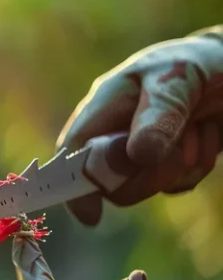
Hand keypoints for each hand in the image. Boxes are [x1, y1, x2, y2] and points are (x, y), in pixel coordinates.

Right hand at [58, 26, 222, 224]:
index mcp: (102, 107)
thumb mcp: (176, 80)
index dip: (73, 185)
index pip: (73, 153)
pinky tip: (207, 134)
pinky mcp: (166, 164)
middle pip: (107, 183)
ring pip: (143, 187)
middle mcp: (114, 134)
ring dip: (179, 166)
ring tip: (199, 126)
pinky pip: (175, 185)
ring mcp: (139, 152)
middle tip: (177, 153)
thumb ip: (157, 116)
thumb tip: (137, 157)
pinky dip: (198, 166)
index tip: (91, 215)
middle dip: (146, 176)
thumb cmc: (196, 63)